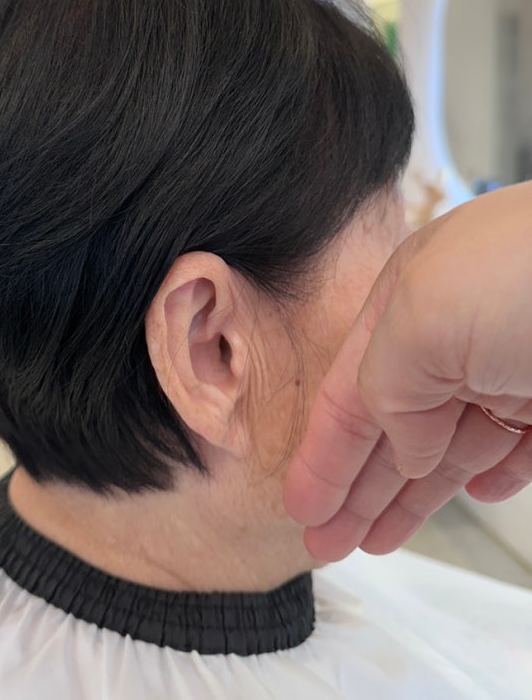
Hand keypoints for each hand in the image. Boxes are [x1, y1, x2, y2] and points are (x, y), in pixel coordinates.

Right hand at [282, 182, 531, 561]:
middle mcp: (455, 337)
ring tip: (379, 538)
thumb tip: (404, 445)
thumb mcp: (419, 321)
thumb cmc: (528, 271)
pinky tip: (474, 491)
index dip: (323, 456)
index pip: (349, 394)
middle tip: (327, 541)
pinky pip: (517, 446)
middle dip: (356, 488)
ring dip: (413, 495)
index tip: (303, 506)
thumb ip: (388, 389)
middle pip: (393, 429)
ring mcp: (510, 368)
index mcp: (408, 305)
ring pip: (451, 446)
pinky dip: (493, 473)